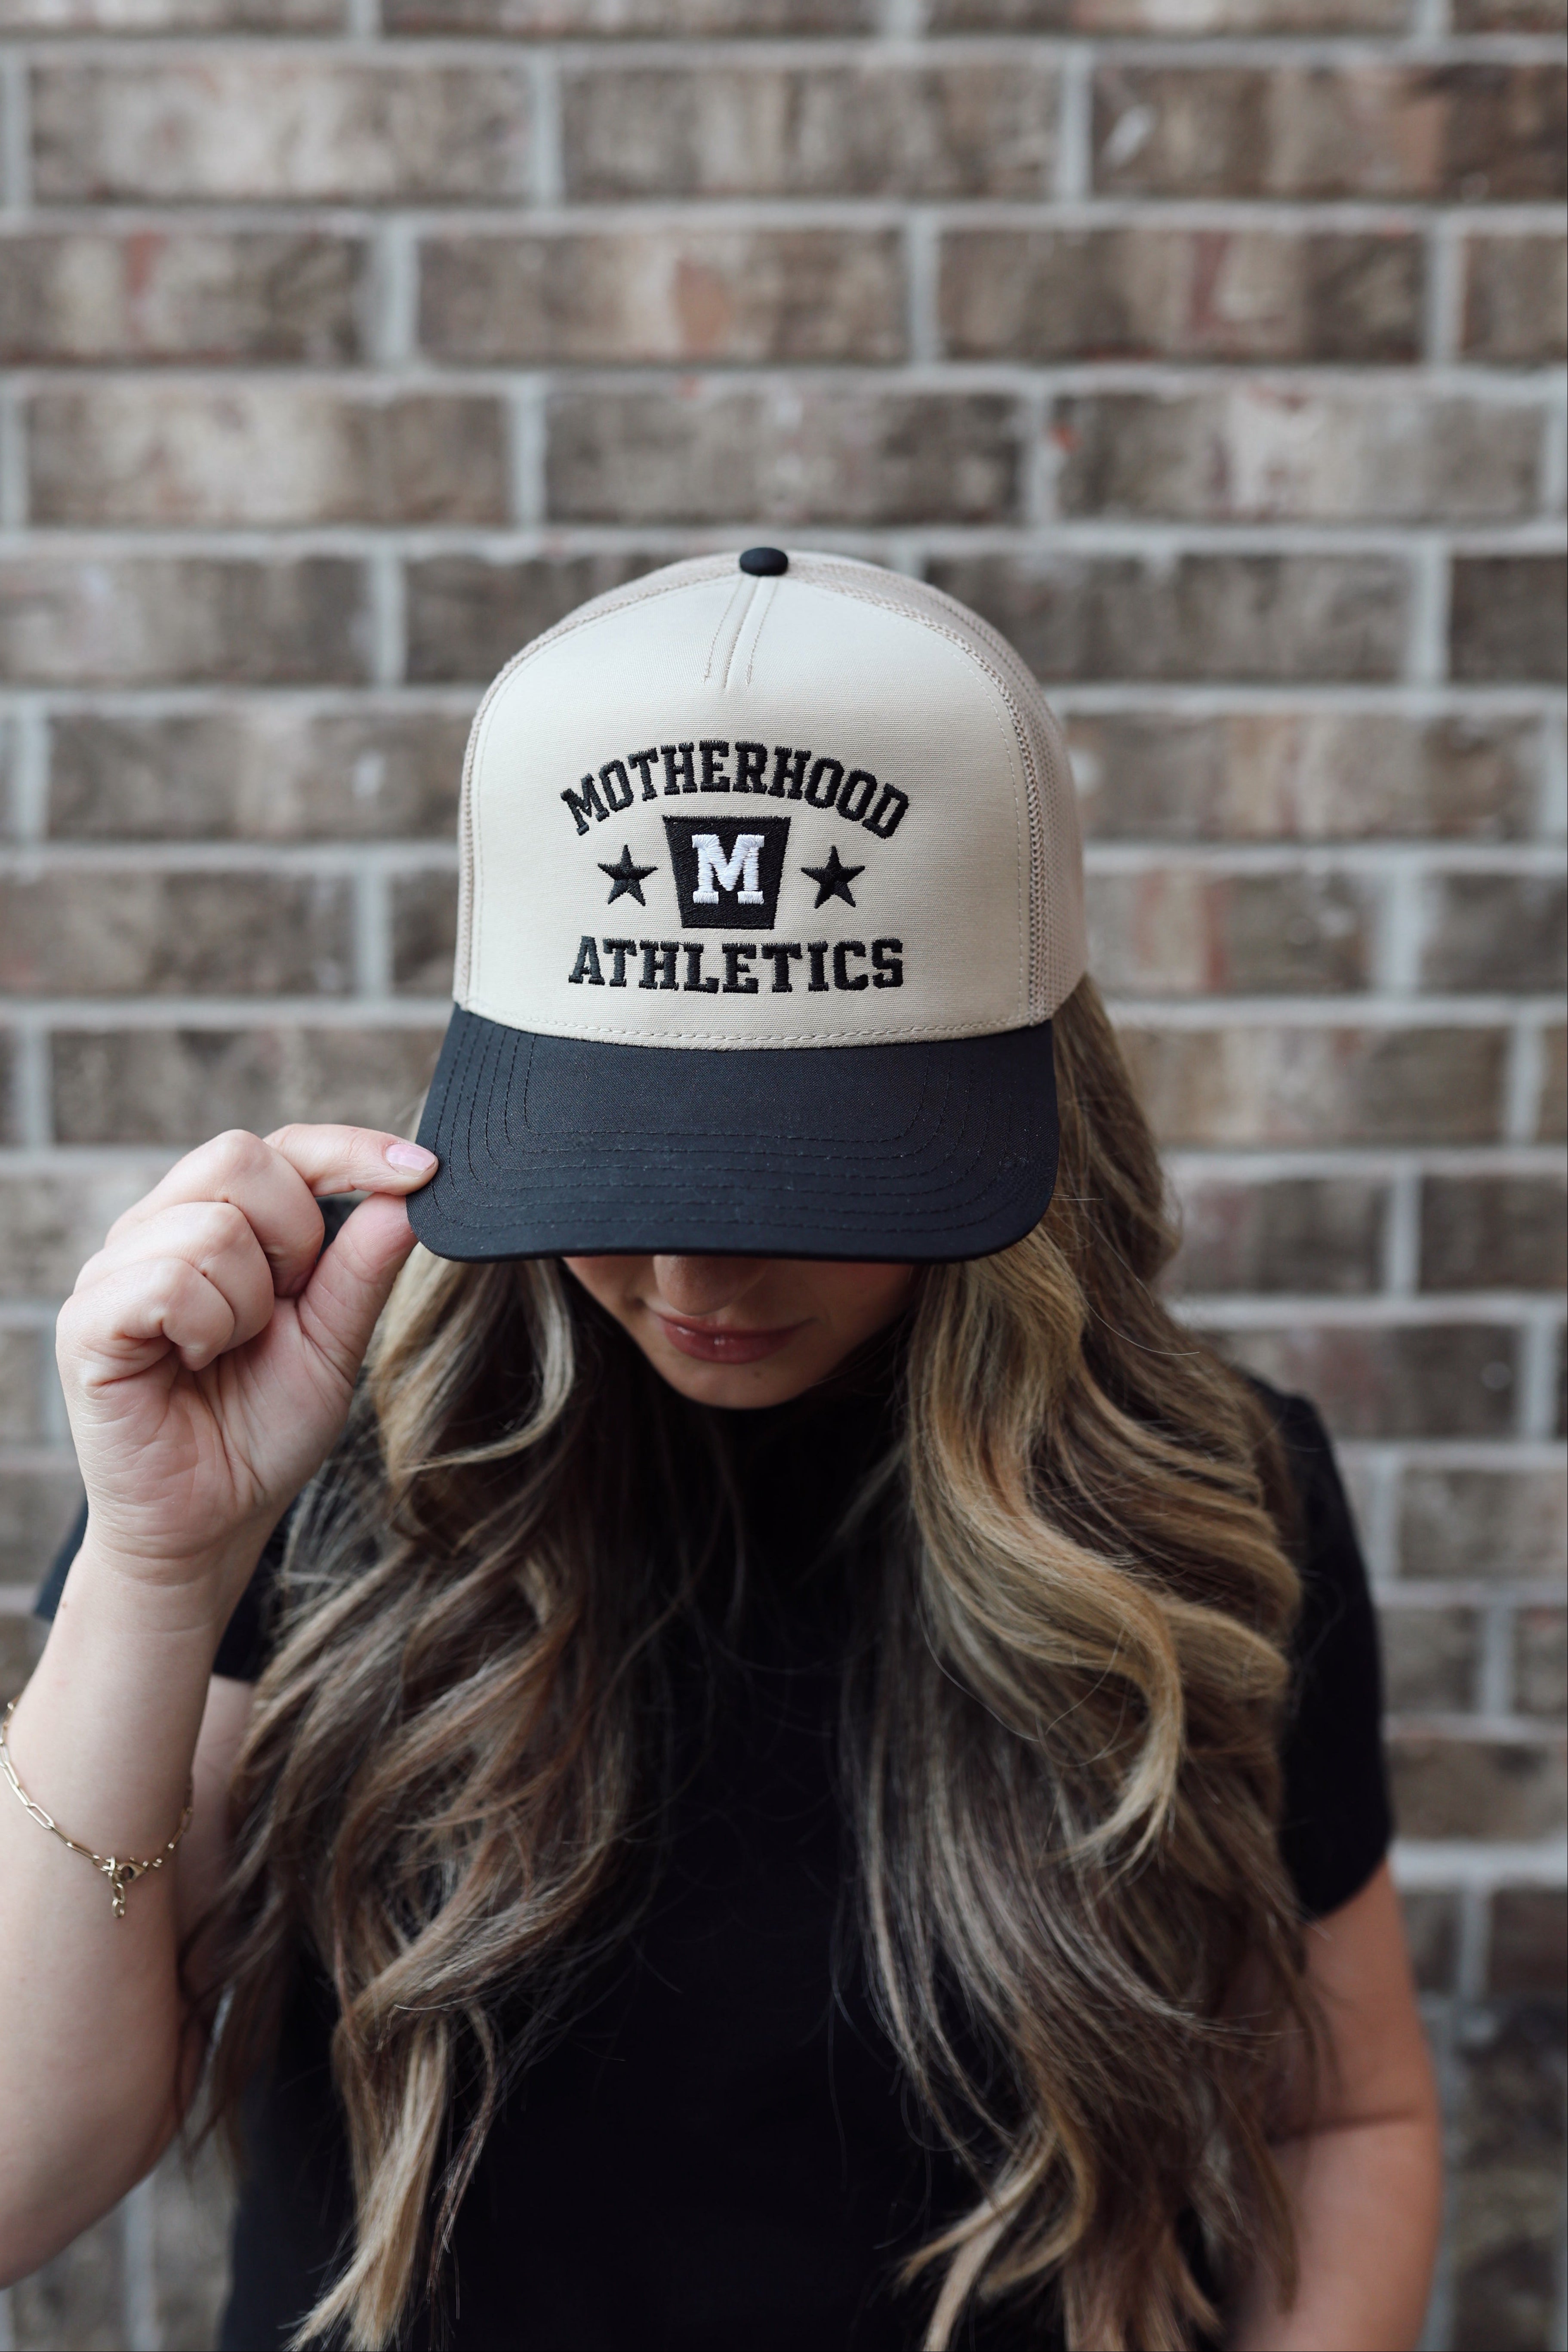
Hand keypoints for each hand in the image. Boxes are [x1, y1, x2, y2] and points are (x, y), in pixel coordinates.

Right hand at [56, 1126, 436, 1607]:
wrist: (212, 1522)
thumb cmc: (261, 1431)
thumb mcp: (334, 1343)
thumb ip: (363, 1267)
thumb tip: (409, 1192)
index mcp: (215, 1222)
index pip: (280, 1148)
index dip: (350, 1151)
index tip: (421, 1171)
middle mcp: (157, 1229)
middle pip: (239, 1159)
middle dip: (293, 1239)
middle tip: (279, 1311)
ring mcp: (113, 1270)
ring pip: (210, 1228)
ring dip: (248, 1306)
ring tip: (228, 1353)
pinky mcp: (87, 1321)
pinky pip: (166, 1281)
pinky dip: (205, 1328)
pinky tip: (195, 1363)